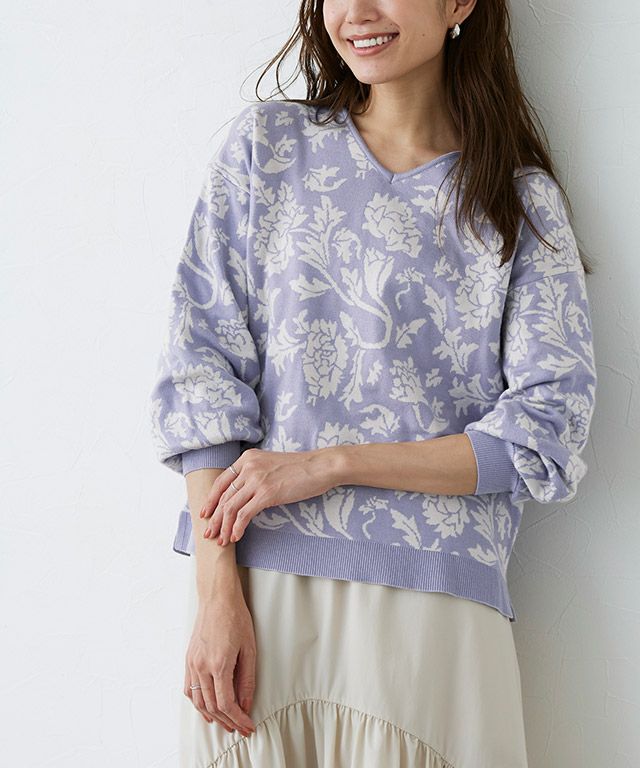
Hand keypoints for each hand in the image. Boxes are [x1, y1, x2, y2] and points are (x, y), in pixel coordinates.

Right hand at [184, 588, 256, 736]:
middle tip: (240, 728)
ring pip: (198, 701)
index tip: (248, 726)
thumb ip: (247, 679)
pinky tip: (207, 708)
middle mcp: (202, 666)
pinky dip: (198, 703)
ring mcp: (192, 663)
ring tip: (225, 723)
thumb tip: (246, 703)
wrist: (217, 598)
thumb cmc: (235, 618)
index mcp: (219, 664)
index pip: (227, 704)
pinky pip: (189, 688)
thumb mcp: (249, 649)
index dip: (238, 719)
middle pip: (212, 706)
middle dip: (227, 721)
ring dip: (212, 716)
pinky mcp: (188, 659)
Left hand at [199, 448, 338, 545]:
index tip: (205, 513)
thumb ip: (255, 474)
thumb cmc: (300, 468)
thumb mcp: (271, 465)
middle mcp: (248, 467)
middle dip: (214, 518)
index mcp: (247, 458)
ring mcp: (257, 480)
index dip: (211, 499)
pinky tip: (236, 536)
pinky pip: (244, 514)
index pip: (221, 481)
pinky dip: (237, 527)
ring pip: (230, 507)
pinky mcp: (267, 493)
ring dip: (223, 526)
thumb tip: (244, 493)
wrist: (320, 467)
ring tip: (221, 540)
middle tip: (209, 533)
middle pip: (224, 496)